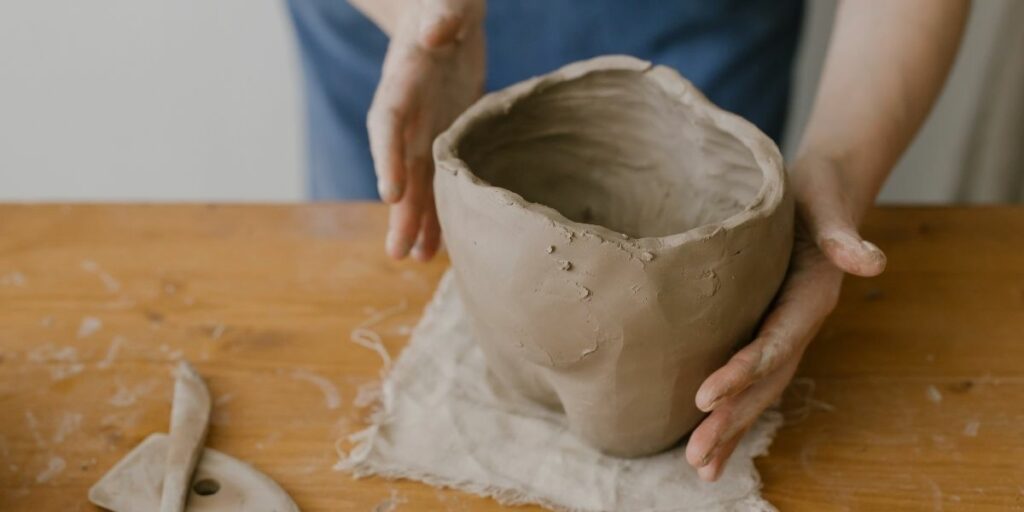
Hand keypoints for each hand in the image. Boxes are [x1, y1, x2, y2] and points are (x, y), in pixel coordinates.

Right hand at [367, 0, 485, 261]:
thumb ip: (442, 16)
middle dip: (400, 210)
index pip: (388, 123)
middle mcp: (408, 112)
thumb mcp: (445, 4)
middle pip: (400, 166)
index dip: (387, 158)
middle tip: (398, 253)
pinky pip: (440, 177)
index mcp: (403, 80)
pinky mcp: (443, 134)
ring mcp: (425, 126)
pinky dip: (441, 207)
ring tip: (417, 260)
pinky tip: (443, 241)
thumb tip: (438, 30)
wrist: (444, 12)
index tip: (391, 194)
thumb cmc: (445, 3)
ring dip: (418, 220)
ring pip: (419, 181)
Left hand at [685, 155, 886, 480]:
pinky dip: (732, 412)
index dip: (744, 370)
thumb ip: (842, 231)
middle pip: (766, 382)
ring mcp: (784, 334)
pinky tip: (707, 441)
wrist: (822, 193)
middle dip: (732, 420)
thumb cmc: (815, 192)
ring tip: (701, 467)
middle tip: (697, 456)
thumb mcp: (825, 201)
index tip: (706, 396)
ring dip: (731, 430)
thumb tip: (871, 260)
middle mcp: (799, 324)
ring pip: (760, 391)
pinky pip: (752, 380)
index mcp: (810, 297)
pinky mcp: (767, 333)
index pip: (774, 342)